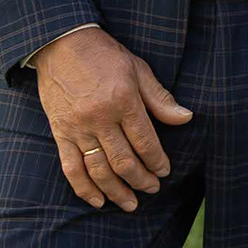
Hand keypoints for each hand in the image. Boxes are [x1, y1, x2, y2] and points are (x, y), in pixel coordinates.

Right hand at [36, 26, 193, 210]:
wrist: (61, 43)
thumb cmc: (104, 55)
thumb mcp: (138, 69)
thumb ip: (160, 99)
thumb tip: (186, 118)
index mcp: (123, 101)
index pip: (145, 142)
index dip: (157, 161)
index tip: (164, 171)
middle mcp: (100, 118)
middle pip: (123, 161)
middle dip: (140, 180)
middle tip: (152, 189)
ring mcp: (77, 128)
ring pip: (98, 170)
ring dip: (116, 191)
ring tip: (130, 204)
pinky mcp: (60, 133)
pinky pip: (71, 168)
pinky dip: (84, 188)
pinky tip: (97, 201)